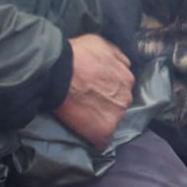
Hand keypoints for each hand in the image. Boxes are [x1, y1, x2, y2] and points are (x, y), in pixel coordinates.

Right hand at [53, 34, 134, 148]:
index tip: (95, 92)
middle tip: (87, 104)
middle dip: (106, 106)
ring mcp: (116, 115)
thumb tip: (122, 65)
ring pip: (110, 122)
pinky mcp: (104, 131)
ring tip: (82, 118)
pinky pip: (101, 142)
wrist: (59, 72)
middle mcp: (126, 97)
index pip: (122, 90)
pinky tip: (83, 134)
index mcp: (127, 78)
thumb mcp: (102, 44)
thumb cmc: (77, 54)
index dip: (107, 91)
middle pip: (118, 106)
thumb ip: (116, 57)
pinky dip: (93, 140)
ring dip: (99, 121)